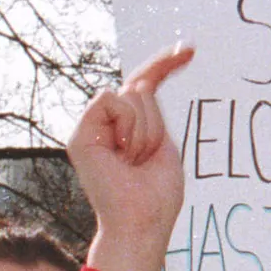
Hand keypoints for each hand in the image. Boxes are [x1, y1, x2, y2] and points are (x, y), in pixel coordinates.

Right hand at [71, 45, 193, 270]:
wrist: (141, 222)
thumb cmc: (156, 195)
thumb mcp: (161, 142)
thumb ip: (149, 111)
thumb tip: (144, 78)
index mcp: (123, 129)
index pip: (143, 83)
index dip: (164, 64)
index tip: (191, 49)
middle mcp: (103, 126)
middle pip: (140, 87)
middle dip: (155, 121)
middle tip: (145, 158)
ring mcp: (89, 130)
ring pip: (131, 94)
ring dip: (145, 129)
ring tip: (133, 161)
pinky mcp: (80, 135)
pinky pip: (112, 100)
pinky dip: (128, 125)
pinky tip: (122, 153)